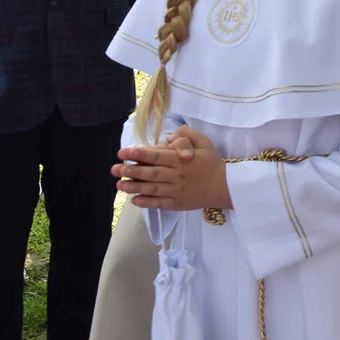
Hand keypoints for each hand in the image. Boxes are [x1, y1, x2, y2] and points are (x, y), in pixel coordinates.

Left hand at [113, 126, 231, 210]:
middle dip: (131, 170)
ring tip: (119, 185)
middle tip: (114, 169)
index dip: (140, 154)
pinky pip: (159, 203)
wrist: (225, 186)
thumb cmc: (212, 163)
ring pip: (152, 189)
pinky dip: (146, 202)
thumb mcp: (204, 142)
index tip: (124, 152)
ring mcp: (176, 191)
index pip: (157, 155)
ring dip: (134, 187)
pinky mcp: (178, 204)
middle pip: (151, 173)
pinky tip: (134, 200)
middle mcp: (177, 175)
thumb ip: (187, 135)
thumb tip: (170, 136)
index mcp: (181, 160)